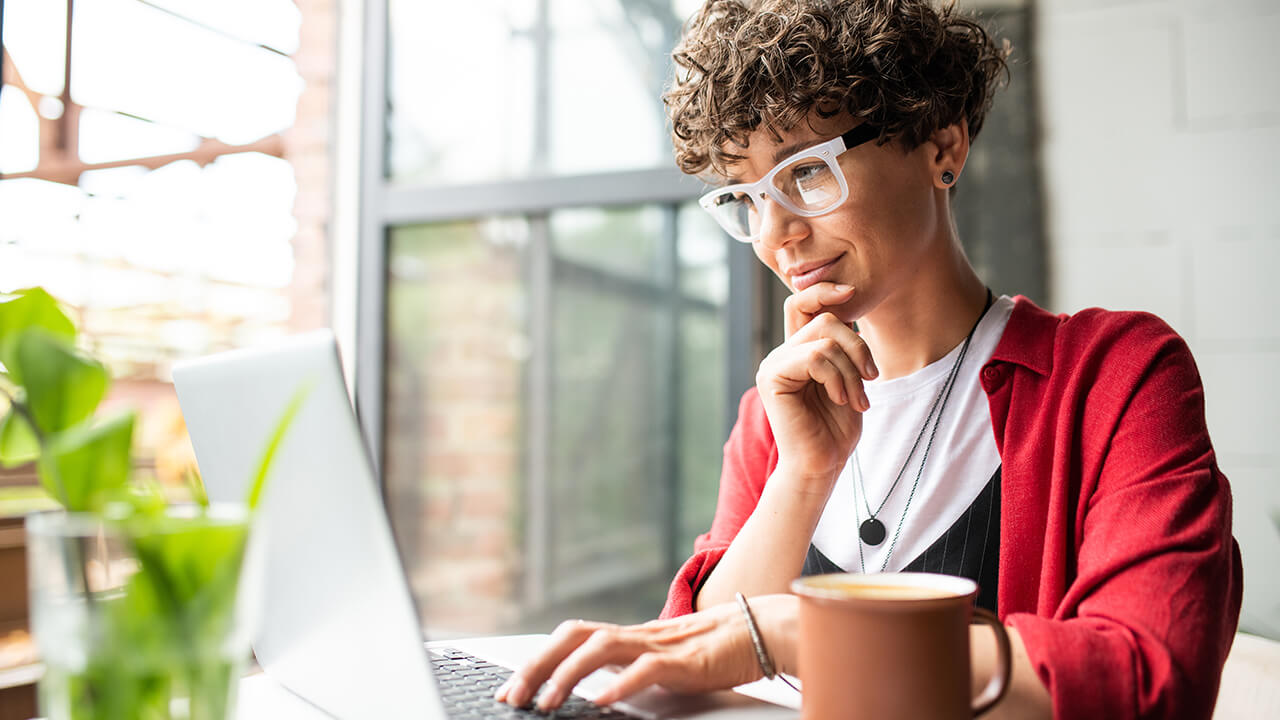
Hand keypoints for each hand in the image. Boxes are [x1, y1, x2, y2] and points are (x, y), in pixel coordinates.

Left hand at [495, 596, 797, 711]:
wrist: (758, 632)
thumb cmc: (711, 651)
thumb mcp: (658, 662)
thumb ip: (625, 668)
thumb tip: (589, 688)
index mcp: (626, 636)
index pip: (569, 638)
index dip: (536, 660)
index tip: (510, 689)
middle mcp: (635, 635)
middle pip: (573, 636)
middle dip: (537, 665)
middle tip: (513, 696)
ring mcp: (658, 645)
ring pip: (601, 648)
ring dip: (567, 674)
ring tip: (547, 703)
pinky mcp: (683, 661)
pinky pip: (645, 669)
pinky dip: (619, 684)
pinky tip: (600, 701)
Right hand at [756, 282, 876, 490]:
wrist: (821, 464)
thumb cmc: (836, 427)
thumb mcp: (848, 377)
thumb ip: (843, 345)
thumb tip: (849, 304)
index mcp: (797, 350)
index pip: (802, 303)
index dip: (824, 290)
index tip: (852, 291)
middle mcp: (781, 353)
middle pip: (824, 319)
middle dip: (858, 347)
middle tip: (870, 379)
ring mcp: (773, 363)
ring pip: (825, 338)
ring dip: (851, 369)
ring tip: (856, 398)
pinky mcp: (772, 377)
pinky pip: (815, 356)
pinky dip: (837, 377)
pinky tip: (840, 399)